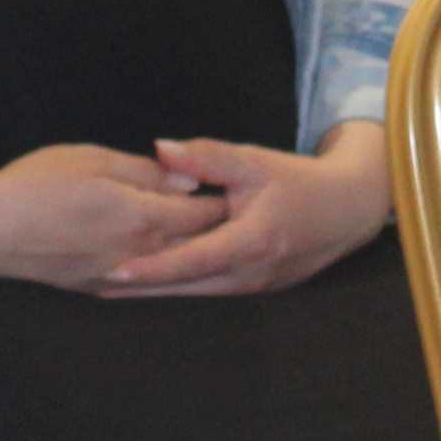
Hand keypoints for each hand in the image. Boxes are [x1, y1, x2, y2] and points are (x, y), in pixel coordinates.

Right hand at [0, 143, 222, 290]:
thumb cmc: (35, 183)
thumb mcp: (93, 160)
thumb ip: (145, 173)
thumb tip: (189, 182)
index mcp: (140, 216)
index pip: (202, 213)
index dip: (225, 200)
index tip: (243, 190)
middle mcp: (136, 254)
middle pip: (194, 244)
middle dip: (219, 230)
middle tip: (242, 215)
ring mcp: (117, 276)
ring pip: (173, 268)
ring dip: (197, 254)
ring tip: (216, 238)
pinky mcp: (97, 288)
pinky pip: (145, 280)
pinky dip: (166, 269)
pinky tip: (172, 259)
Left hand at [105, 127, 392, 298]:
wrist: (349, 210)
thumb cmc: (299, 180)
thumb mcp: (255, 161)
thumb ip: (207, 157)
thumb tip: (160, 148)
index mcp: (252, 242)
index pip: (192, 260)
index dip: (152, 267)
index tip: (113, 271)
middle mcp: (251, 274)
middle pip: (185, 286)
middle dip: (139, 288)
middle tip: (91, 284)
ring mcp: (254, 287)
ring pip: (194, 292)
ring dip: (154, 291)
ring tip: (108, 286)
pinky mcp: (254, 288)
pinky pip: (208, 289)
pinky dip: (178, 285)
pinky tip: (150, 281)